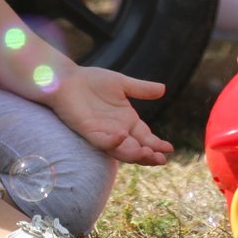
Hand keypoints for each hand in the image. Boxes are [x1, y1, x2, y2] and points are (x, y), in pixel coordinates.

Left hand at [49, 65, 172, 164]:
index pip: (146, 137)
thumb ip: (141, 89)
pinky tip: (122, 135)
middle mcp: (118, 131)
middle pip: (137, 149)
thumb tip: (163, 88)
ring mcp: (104, 133)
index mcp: (128, 121)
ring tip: (147, 153)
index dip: (157, 144)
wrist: (67, 79)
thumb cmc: (92, 81)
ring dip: (134, 154)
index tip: (170, 148)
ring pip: (121, 151)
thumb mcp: (122, 84)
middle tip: (161, 158)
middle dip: (149, 155)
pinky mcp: (89, 132)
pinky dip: (112, 141)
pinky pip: (102, 141)